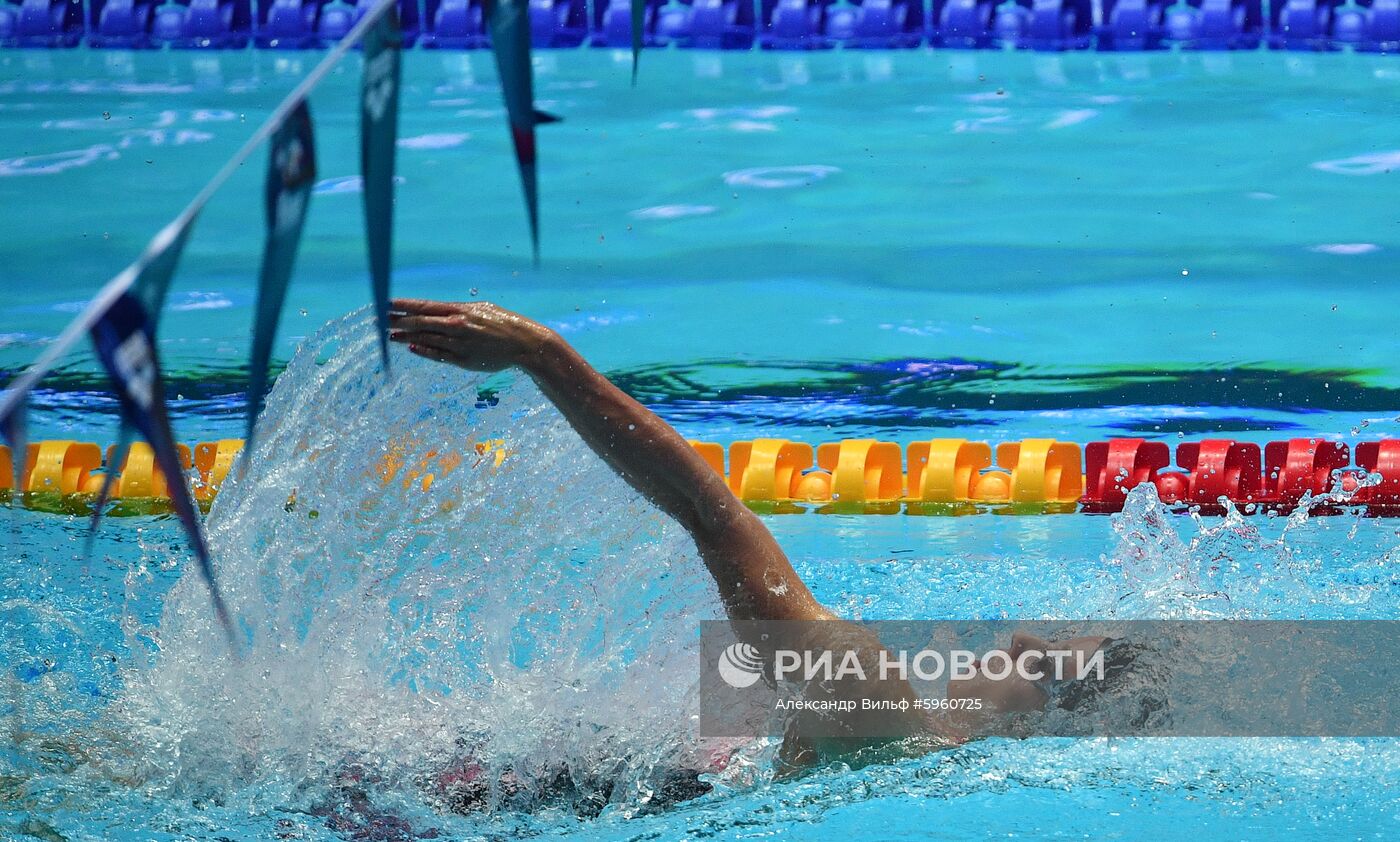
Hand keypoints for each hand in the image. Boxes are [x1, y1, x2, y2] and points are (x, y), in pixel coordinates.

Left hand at [388, 299, 554, 371]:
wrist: (525, 344)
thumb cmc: (503, 323)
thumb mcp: (481, 309)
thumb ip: (457, 311)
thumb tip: (436, 312)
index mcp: (460, 310)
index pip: (424, 306)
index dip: (403, 305)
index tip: (386, 303)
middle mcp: (456, 326)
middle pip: (419, 323)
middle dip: (397, 321)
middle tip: (379, 321)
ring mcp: (459, 344)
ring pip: (426, 340)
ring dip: (406, 338)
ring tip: (391, 336)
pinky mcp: (464, 360)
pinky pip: (438, 355)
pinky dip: (423, 351)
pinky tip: (412, 348)